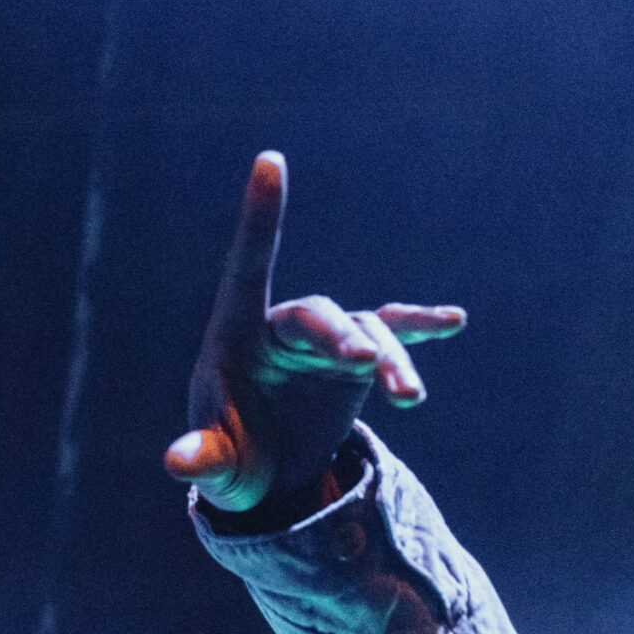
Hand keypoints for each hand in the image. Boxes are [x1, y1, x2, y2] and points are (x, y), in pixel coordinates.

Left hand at [165, 151, 466, 517]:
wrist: (268, 473)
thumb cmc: (229, 458)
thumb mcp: (217, 464)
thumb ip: (203, 458)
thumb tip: (180, 464)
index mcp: (236, 335)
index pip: (246, 266)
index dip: (260, 216)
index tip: (270, 160)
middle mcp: (282, 327)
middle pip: (318, 315)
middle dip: (341, 338)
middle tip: (364, 362)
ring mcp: (326, 340)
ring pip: (365, 332)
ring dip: (390, 361)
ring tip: (409, 398)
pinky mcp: (359, 358)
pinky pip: (393, 333)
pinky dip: (420, 327)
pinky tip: (452, 321)